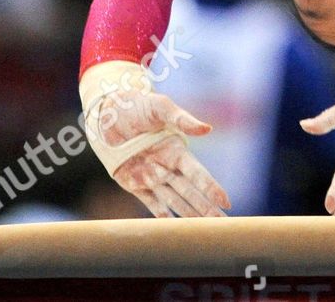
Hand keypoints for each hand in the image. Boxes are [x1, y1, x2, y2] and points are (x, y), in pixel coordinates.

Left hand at [92, 86, 230, 217]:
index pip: (198, 173)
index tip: (226, 202)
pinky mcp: (134, 183)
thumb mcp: (161, 107)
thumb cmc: (137, 104)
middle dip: (207, 208)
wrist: (108, 111)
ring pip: (174, 201)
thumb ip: (183, 119)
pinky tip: (173, 228)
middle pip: (191, 192)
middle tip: (223, 224)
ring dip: (189, 215)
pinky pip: (151, 202)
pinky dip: (162, 215)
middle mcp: (167, 166)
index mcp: (176, 150)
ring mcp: (151, 176)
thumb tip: (207, 129)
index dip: (211, 188)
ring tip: (204, 230)